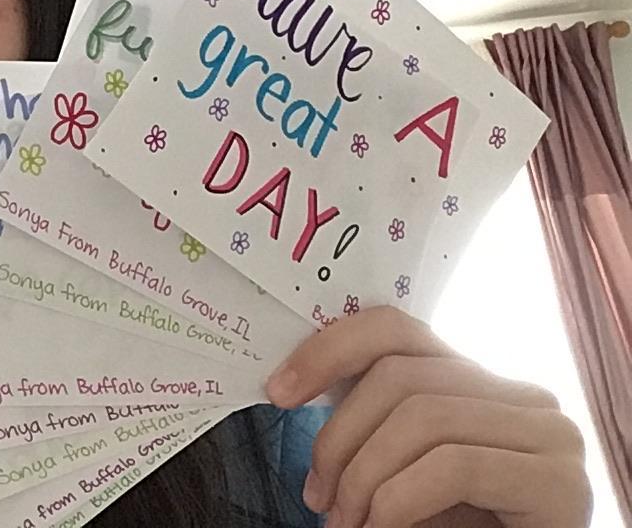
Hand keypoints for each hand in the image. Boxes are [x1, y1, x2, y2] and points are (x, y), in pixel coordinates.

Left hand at [265, 305, 592, 527]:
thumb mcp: (402, 467)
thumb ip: (373, 421)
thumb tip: (290, 383)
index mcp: (479, 383)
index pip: (396, 330)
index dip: (330, 349)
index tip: (279, 391)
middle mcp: (524, 396)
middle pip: (401, 376)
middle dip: (339, 437)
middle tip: (317, 498)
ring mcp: (551, 435)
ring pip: (422, 418)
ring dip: (363, 478)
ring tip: (344, 523)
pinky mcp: (559, 483)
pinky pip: (454, 466)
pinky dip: (398, 501)